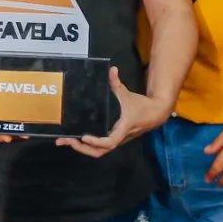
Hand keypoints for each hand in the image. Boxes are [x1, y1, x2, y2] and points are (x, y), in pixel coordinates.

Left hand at [56, 66, 171, 157]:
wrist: (156, 114)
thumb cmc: (142, 106)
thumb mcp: (128, 94)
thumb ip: (118, 83)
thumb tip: (112, 69)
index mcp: (122, 129)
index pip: (109, 142)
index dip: (96, 142)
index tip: (84, 137)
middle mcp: (118, 138)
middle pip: (99, 152)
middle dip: (82, 148)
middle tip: (66, 140)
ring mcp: (116, 140)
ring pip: (99, 152)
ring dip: (82, 148)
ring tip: (66, 141)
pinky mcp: (114, 139)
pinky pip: (100, 147)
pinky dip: (87, 145)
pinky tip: (76, 139)